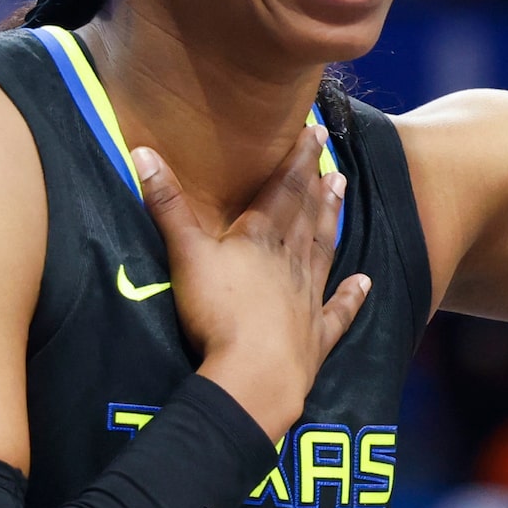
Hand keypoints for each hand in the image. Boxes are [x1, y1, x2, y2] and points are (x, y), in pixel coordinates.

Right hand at [137, 124, 370, 439]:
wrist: (254, 373)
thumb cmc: (218, 313)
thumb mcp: (185, 254)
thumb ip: (167, 205)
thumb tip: (142, 150)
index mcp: (260, 238)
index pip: (282, 190)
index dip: (297, 161)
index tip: (315, 134)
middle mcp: (290, 262)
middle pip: (306, 216)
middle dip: (317, 185)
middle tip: (332, 160)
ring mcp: (308, 299)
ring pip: (323, 251)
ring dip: (331, 221)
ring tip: (342, 193)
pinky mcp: (316, 336)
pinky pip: (338, 311)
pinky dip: (352, 296)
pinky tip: (365, 283)